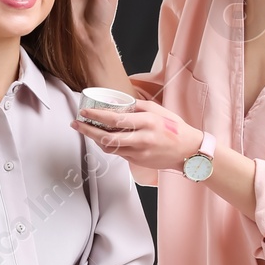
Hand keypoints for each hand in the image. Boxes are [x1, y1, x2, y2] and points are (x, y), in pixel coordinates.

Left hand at [71, 97, 201, 172]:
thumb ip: (139, 106)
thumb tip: (119, 104)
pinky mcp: (138, 161)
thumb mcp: (159, 111)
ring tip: (86, 130)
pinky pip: (117, 153)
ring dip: (95, 139)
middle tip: (76, 123)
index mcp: (147, 122)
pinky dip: (107, 145)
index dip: (97, 116)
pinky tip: (101, 138)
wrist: (188, 151)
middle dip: (88, 130)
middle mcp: (142, 138)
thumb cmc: (175, 129)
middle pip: (107, 136)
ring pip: (110, 147)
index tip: (84, 112)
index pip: (116, 119)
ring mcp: (139, 152)